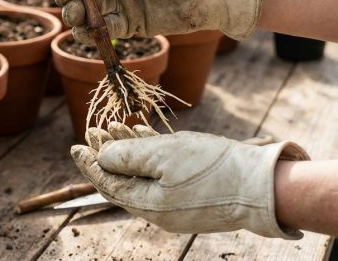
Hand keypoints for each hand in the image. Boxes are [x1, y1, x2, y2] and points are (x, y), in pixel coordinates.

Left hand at [71, 123, 308, 237]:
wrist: (262, 185)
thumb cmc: (213, 168)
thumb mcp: (164, 155)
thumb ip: (127, 156)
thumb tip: (100, 158)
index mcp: (147, 205)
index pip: (108, 184)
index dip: (89, 164)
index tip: (75, 145)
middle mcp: (159, 209)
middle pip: (124, 179)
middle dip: (107, 153)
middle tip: (93, 130)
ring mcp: (178, 204)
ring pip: (143, 174)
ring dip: (128, 150)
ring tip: (114, 127)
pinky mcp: (194, 194)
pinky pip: (163, 175)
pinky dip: (151, 155)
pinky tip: (145, 134)